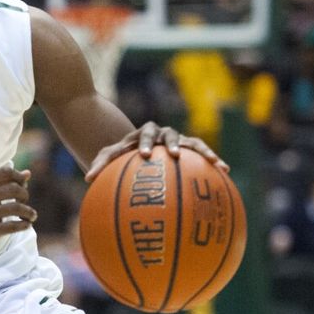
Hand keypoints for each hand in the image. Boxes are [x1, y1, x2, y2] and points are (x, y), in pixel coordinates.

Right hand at [0, 166, 35, 255]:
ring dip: (29, 212)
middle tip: (23, 202)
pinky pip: (11, 226)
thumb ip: (3, 182)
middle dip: (24, 194)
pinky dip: (24, 225)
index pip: (6, 172)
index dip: (19, 177)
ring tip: (31, 216)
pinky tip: (25, 225)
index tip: (21, 186)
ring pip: (15, 208)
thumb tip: (27, 173)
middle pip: (13, 188)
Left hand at [84, 121, 228, 181]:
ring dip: (202, 151)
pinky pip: (203, 154)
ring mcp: (177, 140)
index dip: (145, 143)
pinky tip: (225, 172)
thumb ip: (99, 165)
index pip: (144, 134)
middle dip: (172, 143)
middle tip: (174, 155)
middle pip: (169, 134)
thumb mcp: (108, 158)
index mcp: (141, 134)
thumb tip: (87, 179)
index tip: (144, 155)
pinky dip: (213, 160)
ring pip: (191, 142)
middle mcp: (161, 134)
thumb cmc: (120, 156)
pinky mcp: (190, 149)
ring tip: (215, 162)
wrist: (135, 149)